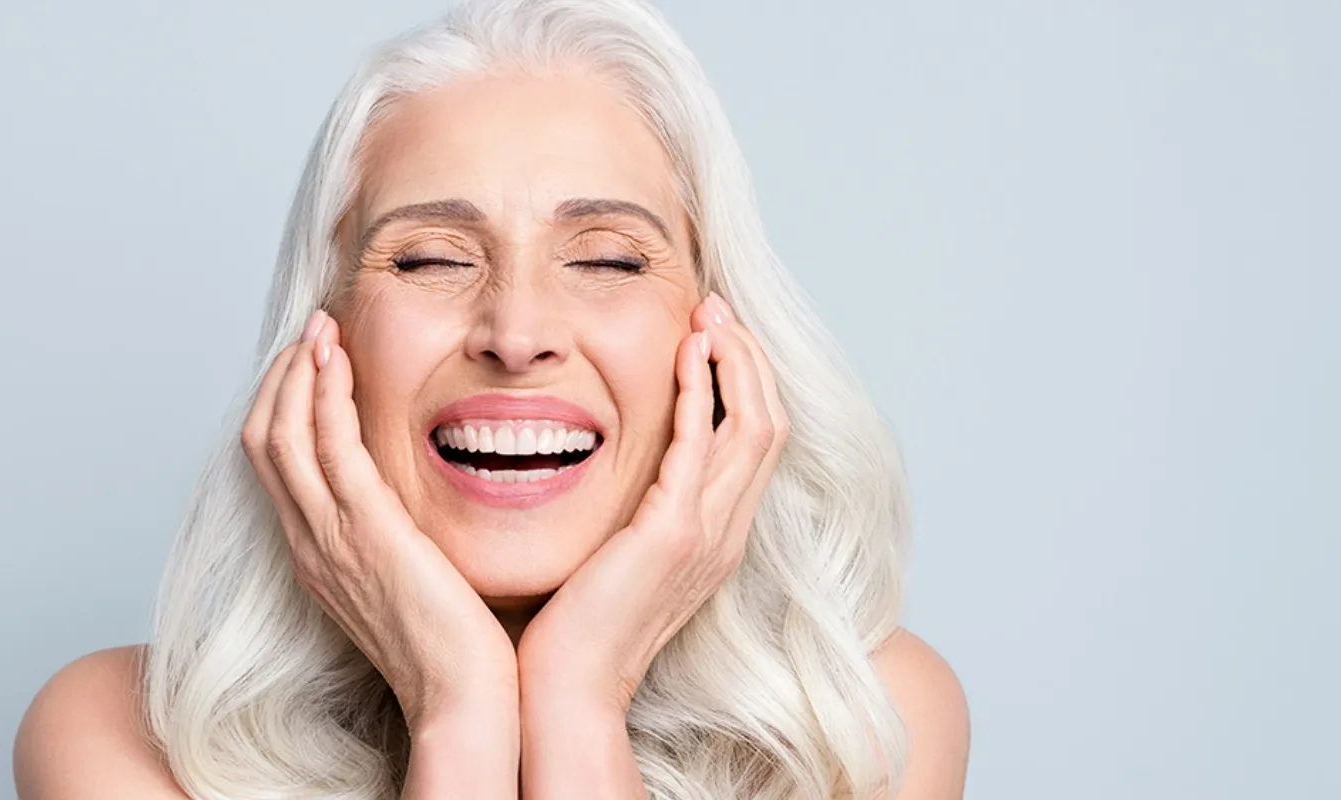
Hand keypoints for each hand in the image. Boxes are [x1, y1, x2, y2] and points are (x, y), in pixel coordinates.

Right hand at [240, 310, 518, 793]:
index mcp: (318, 555)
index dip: (285, 404)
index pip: (276, 464)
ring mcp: (330, 538)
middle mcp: (311, 543)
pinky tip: (338, 359)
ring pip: (282, 435)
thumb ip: (396, 537)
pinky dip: (324, 395)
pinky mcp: (365, 532)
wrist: (462, 699)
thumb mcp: (409, 580)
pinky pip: (328, 448)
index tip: (313, 360)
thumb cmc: (453, 647)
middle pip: (263, 440)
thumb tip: (409, 504)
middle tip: (312, 330)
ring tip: (320, 327)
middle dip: (282, 377)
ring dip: (297, 372)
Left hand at [517, 292, 789, 713]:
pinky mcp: (674, 533)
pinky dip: (700, 392)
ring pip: (754, 426)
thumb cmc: (577, 627)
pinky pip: (701, 446)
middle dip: (749, 357)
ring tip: (710, 315)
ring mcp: (707, 534)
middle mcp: (726, 533)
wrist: (569, 689)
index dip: (745, 381)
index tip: (714, 334)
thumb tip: (617, 465)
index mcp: (717, 536)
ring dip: (735, 361)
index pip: (757, 442)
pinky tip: (685, 353)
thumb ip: (634, 510)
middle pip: (771, 423)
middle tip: (717, 308)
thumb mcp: (619, 554)